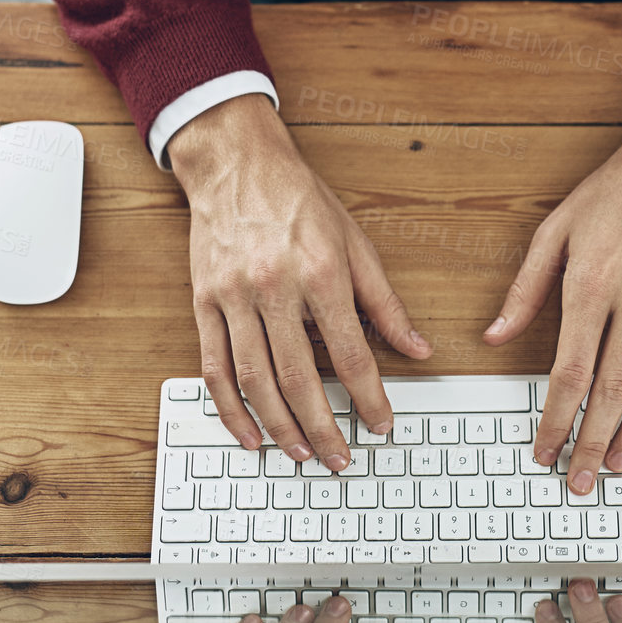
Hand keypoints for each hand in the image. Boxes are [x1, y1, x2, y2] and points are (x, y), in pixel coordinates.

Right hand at [171, 94, 431, 469]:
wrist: (235, 162)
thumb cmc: (298, 200)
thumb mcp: (354, 241)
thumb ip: (384, 301)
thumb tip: (418, 346)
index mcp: (321, 272)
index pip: (350, 352)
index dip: (369, 396)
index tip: (382, 424)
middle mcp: (275, 287)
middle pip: (300, 376)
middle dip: (323, 427)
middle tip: (340, 459)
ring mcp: (234, 297)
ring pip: (255, 378)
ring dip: (279, 425)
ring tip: (300, 454)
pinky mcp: (203, 302)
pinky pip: (214, 367)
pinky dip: (230, 408)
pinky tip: (249, 433)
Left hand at [484, 87, 621, 493]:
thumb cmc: (613, 193)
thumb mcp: (555, 230)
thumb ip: (524, 290)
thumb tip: (493, 337)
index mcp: (591, 284)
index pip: (570, 372)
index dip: (554, 419)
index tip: (543, 448)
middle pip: (613, 391)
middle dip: (591, 442)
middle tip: (578, 479)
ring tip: (619, 464)